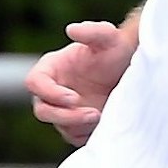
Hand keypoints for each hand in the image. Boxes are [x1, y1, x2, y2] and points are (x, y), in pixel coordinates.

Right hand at [25, 20, 136, 145]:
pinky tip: (105, 123)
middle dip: (65, 115)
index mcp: (50, 68)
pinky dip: (87, 134)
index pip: (34, 82)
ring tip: (103, 116)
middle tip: (93, 113)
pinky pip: (75, 137)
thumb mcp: (108, 37)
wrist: (133, 72)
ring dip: (80, 125)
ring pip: (60, 126)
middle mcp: (52, 91)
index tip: (73, 97)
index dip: (50, 93)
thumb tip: (71, 30)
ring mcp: (64, 110)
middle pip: (42, 110)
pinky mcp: (77, 126)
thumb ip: (92, 30)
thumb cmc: (116, 50)